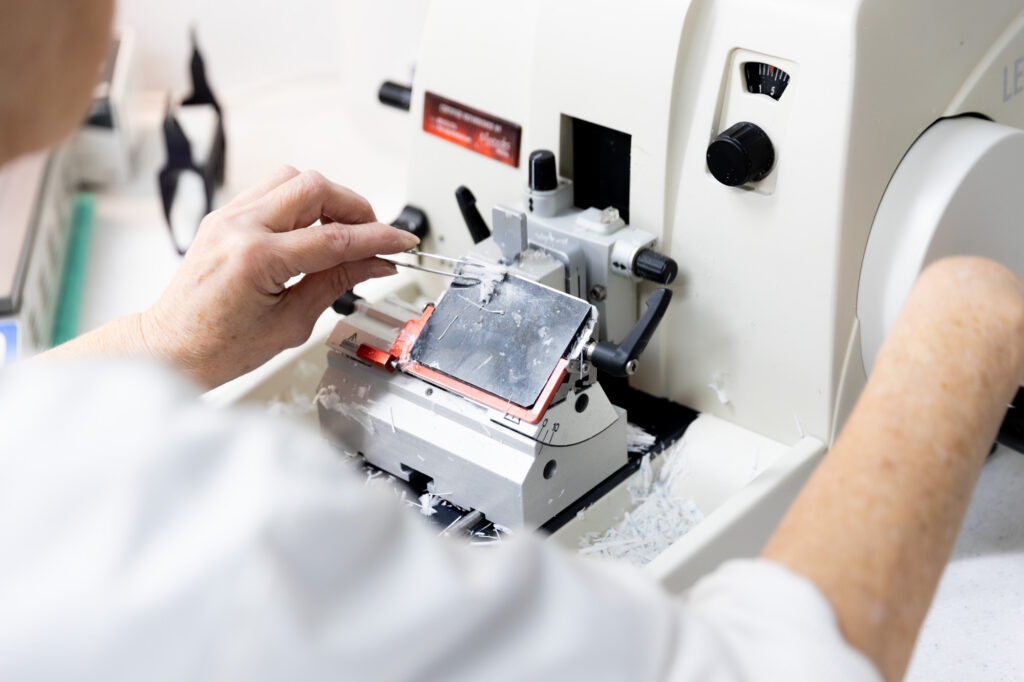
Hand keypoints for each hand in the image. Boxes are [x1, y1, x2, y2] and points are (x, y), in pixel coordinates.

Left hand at [139, 166, 417, 387]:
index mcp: (256, 259)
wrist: (172, 348)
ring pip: (292, 178)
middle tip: (374, 235)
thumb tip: (374, 263)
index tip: (402, 242)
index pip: (334, 237)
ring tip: (343, 231)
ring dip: (327, 198)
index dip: (377, 238)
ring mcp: (227, 217)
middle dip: (354, 207)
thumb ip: (336, 283)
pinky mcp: (223, 216)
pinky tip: (312, 228)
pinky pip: (271, 189)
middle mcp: (238, 227)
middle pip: (314, 188)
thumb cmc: (220, 347)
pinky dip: (300, 202)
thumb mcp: (292, 322)